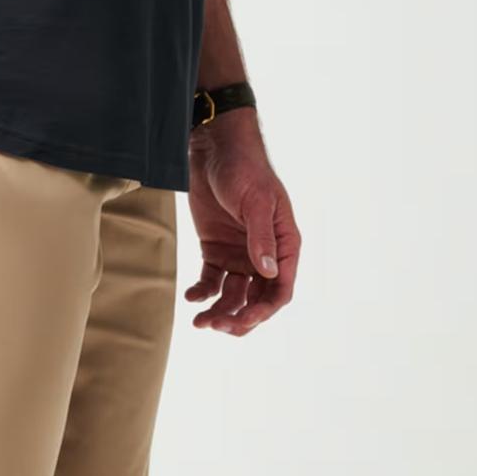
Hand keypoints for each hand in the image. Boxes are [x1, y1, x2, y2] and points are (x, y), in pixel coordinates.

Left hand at [186, 110, 300, 335]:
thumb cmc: (244, 169)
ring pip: (233, 297)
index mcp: (284, 246)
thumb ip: (261, 238)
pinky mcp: (215, 251)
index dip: (263, 312)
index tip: (242, 322)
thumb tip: (267, 274)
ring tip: (199, 321)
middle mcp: (264, 256)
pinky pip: (211, 282)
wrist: (215, 149)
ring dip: (219, 312)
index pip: (280, 290)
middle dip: (238, 318)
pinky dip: (202, 293)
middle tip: (215, 326)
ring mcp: (239, 256)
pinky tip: (192, 298)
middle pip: (256, 301)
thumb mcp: (256, 202)